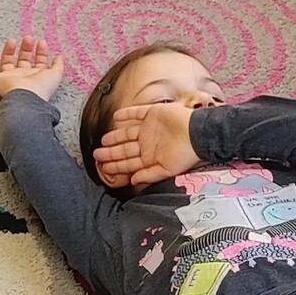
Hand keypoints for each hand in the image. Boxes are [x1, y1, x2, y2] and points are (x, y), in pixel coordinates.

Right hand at [0, 35, 62, 99]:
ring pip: (6, 62)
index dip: (41, 52)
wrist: (25, 97)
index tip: (42, 42)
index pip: (39, 62)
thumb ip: (58, 65)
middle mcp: (23, 78)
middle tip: (28, 38)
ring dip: (8, 50)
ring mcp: (9, 79)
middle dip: (26, 48)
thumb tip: (60, 57)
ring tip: (12, 40)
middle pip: (23, 60)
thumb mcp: (55, 74)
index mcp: (37, 77)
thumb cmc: (40, 88)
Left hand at [93, 96, 209, 190]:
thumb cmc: (186, 154)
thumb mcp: (167, 170)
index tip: (103, 168)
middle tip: (97, 155)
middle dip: (110, 153)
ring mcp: (149, 128)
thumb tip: (133, 181)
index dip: (115, 166)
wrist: (199, 134)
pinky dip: (126, 114)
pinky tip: (116, 116)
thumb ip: (149, 175)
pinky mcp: (154, 113)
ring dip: (115, 136)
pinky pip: (136, 113)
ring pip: (127, 133)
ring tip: (103, 140)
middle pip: (124, 149)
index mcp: (150, 156)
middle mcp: (148, 143)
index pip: (128, 163)